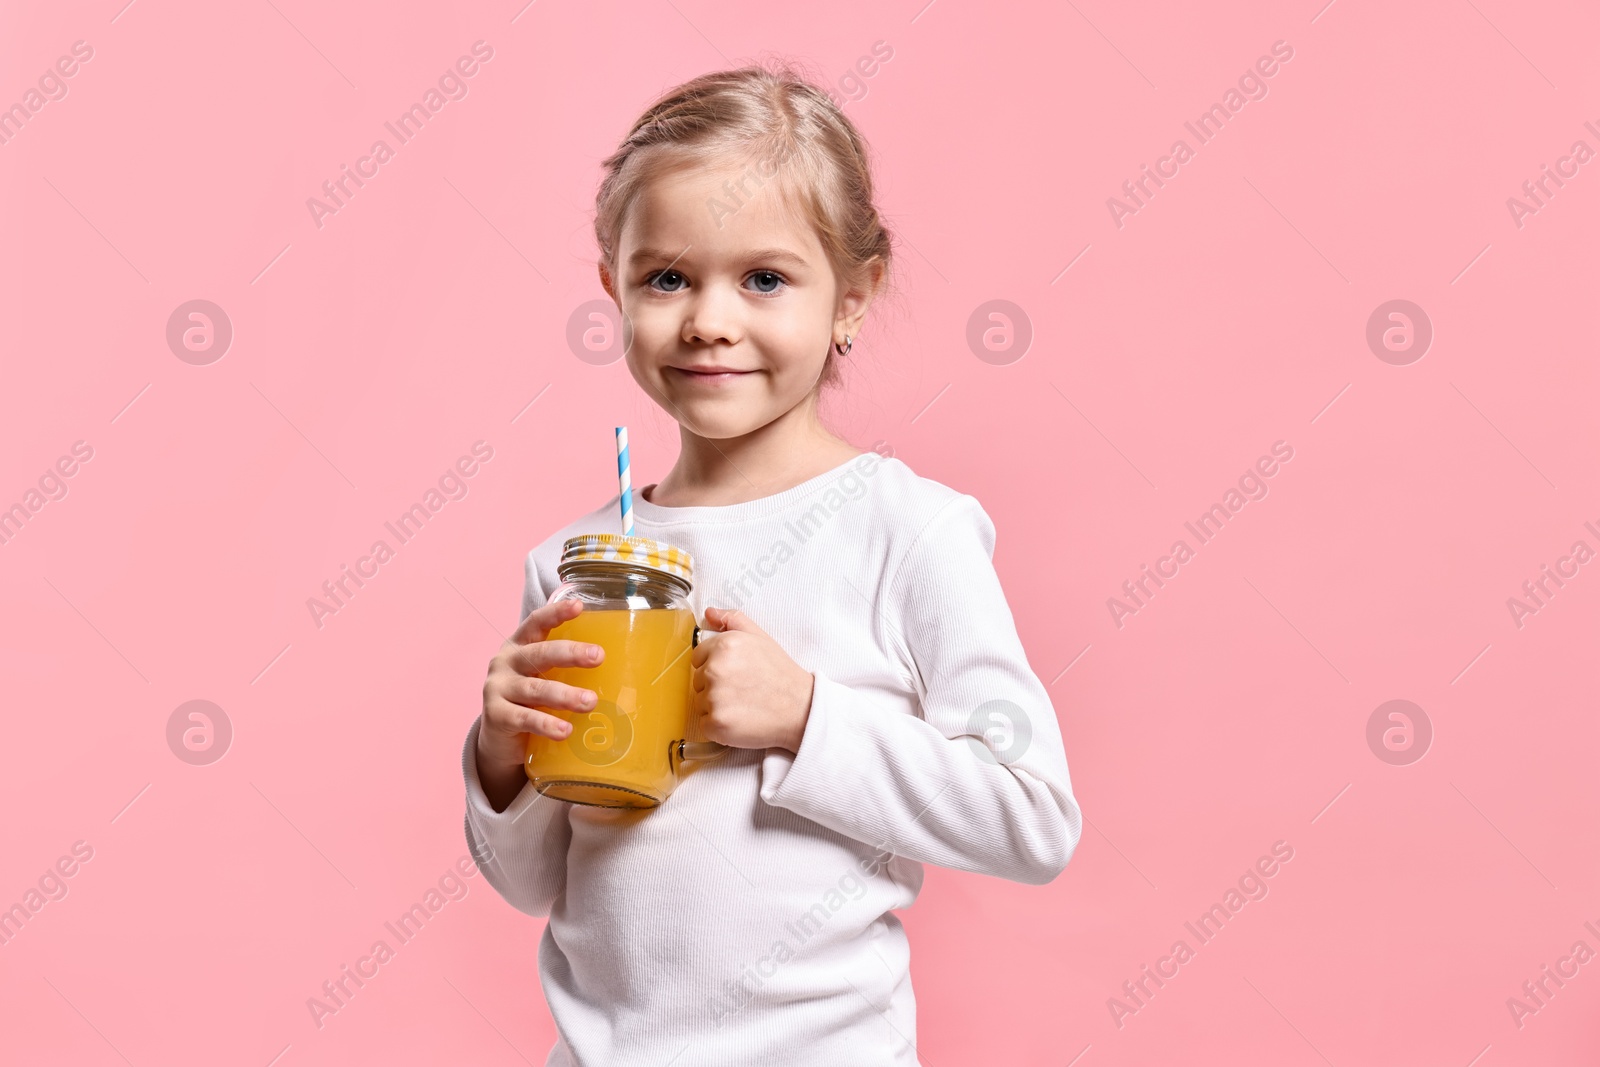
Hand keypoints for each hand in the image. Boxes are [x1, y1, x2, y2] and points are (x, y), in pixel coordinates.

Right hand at [477, 598, 604, 809]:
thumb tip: (630, 674)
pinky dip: (546, 724)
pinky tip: (565, 730)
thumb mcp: (546, 679)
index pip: (536, 623)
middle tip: (598, 656)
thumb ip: (570, 672)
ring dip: (564, 695)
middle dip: (570, 654)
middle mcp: (506, 663)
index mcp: (520, 646)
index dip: (556, 613)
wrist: (500, 741)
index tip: (579, 606)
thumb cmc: (533, 702)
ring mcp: (497, 689)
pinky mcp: (496, 717)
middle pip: (540, 653)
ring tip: (590, 702)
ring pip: (535, 689)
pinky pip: (524, 719)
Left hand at [692, 606, 814, 753]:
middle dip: (715, 686)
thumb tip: (709, 613)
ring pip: (700, 704)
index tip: (735, 674)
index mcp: (723, 646)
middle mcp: (715, 670)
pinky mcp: (717, 723)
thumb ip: (732, 620)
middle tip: (742, 690)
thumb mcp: (760, 637)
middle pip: (698, 681)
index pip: (698, 658)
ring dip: (716, 707)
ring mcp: (714, 698)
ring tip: (743, 705)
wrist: (801, 709)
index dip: (715, 666)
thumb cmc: (781, 674)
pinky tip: (740, 720)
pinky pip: (705, 725)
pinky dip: (719, 727)